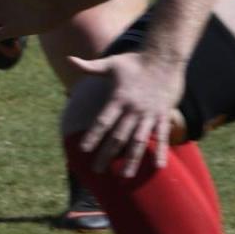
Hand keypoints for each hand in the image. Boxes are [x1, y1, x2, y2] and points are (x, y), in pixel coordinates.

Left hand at [65, 49, 185, 175]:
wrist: (165, 56)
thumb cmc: (135, 61)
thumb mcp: (111, 63)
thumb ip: (90, 67)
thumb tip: (69, 59)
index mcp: (118, 98)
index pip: (102, 121)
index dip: (93, 136)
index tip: (83, 149)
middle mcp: (133, 109)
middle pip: (118, 136)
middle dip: (107, 155)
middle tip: (96, 171)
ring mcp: (149, 113)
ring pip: (139, 141)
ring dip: (132, 160)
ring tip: (125, 176)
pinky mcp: (163, 114)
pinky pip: (163, 136)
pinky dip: (161, 151)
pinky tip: (158, 167)